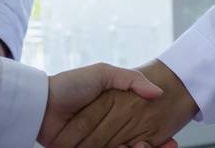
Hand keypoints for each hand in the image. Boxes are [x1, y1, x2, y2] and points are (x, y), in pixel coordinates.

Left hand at [49, 60, 196, 147]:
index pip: (141, 126)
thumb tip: (158, 92)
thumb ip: (131, 80)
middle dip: (152, 147)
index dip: (159, 137)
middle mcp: (107, 130)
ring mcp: (97, 145)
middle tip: (167, 147)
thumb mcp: (103, 73)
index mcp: (114, 112)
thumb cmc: (70, 85)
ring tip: (147, 147)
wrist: (40, 103)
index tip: (173, 142)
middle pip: (136, 145)